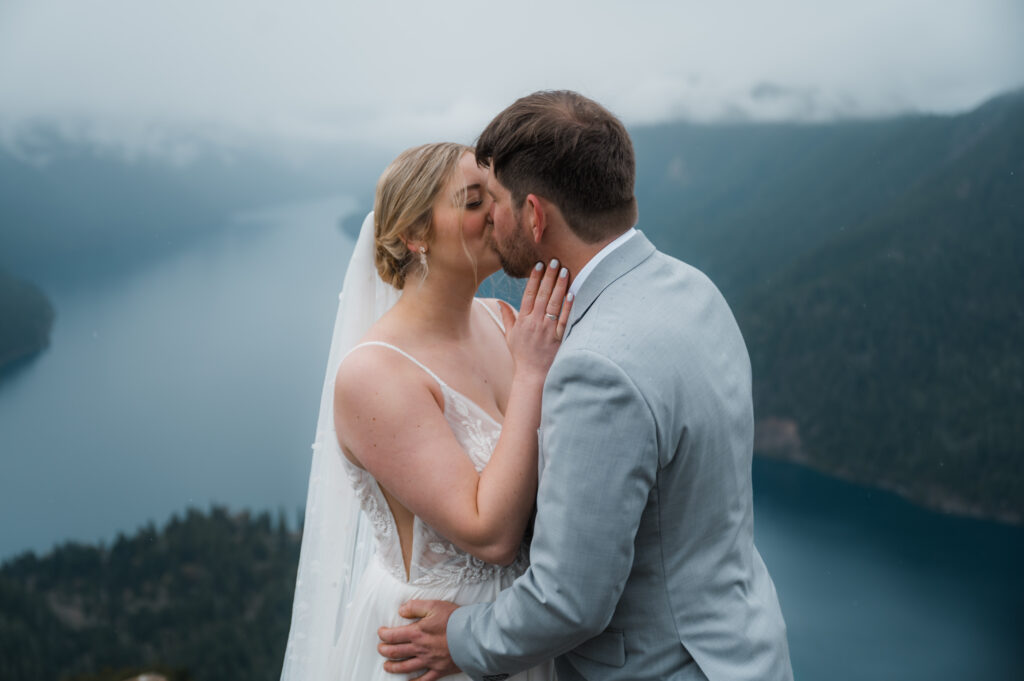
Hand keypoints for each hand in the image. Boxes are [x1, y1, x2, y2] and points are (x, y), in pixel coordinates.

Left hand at [378, 599, 460, 680]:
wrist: (472, 636)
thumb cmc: (454, 619)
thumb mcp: (434, 605)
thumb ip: (415, 607)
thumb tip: (401, 610)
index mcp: (417, 632)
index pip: (393, 636)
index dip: (383, 634)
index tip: (381, 632)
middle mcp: (420, 649)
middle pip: (396, 652)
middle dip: (384, 651)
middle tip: (380, 649)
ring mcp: (428, 661)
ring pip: (405, 667)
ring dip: (393, 667)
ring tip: (387, 666)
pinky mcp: (439, 670)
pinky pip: (423, 680)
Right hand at [499, 259, 572, 378]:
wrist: (532, 375)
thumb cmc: (522, 355)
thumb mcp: (510, 336)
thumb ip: (507, 317)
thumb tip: (500, 301)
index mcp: (522, 320)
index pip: (528, 294)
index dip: (534, 279)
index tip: (538, 265)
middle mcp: (534, 322)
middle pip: (542, 295)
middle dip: (548, 276)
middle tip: (554, 260)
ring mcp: (547, 330)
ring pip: (554, 303)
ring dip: (559, 286)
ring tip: (564, 271)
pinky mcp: (558, 338)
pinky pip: (564, 319)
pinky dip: (568, 306)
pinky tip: (572, 293)